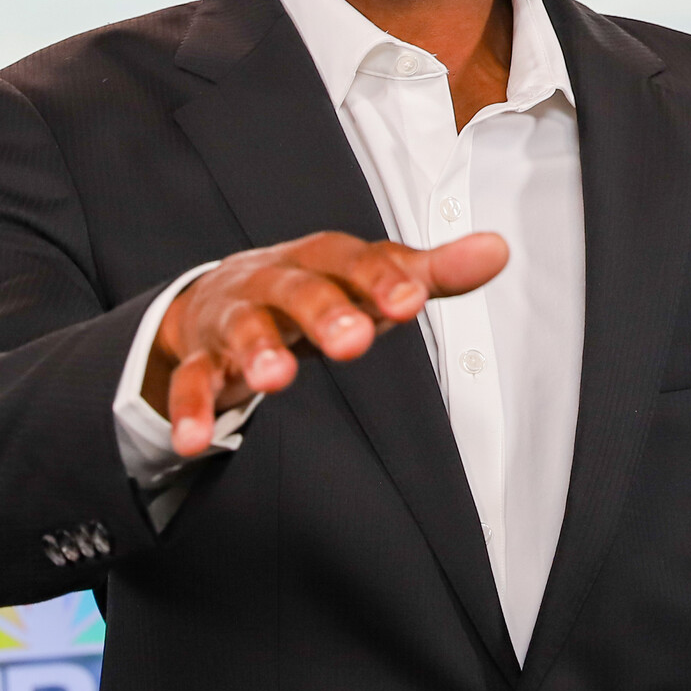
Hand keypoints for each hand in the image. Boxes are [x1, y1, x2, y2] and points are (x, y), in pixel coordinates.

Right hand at [145, 230, 508, 454]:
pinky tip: (196, 441)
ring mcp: (234, 319)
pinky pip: (192, 383)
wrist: (218, 296)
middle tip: (356, 342)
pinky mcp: (200, 360)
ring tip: (276, 381)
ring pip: (243, 330)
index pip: (354, 260)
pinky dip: (193, 410)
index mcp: (322, 260)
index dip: (382, 279)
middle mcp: (275, 281)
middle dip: (325, 312)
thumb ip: (430, 271)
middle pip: (298, 289)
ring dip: (258, 352)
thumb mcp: (369, 280)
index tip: (414, 300)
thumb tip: (498, 249)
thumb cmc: (316, 290)